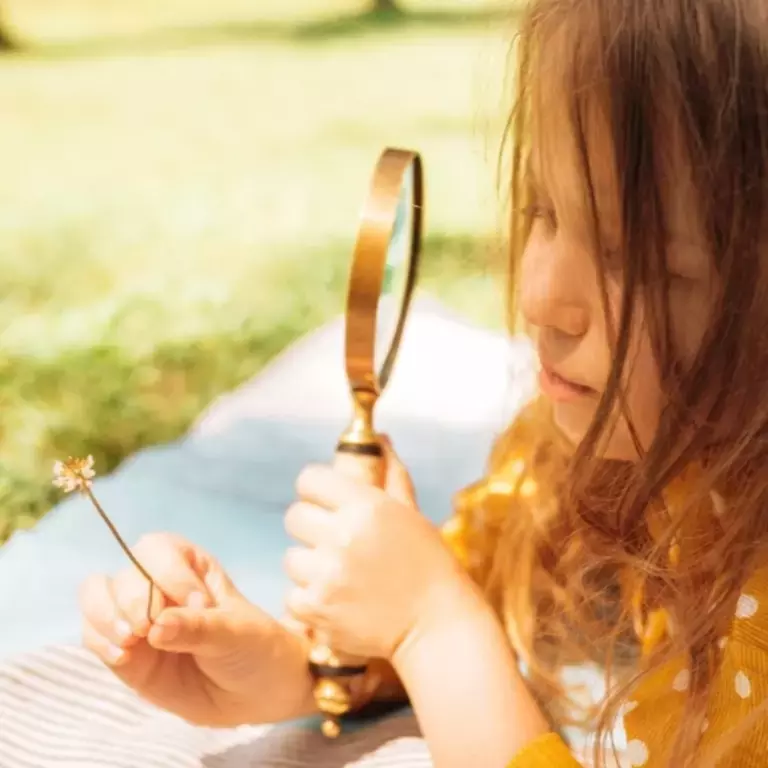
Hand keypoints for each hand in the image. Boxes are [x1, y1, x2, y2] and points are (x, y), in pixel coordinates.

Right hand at [79, 533, 312, 726]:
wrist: (256, 692)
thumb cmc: (254, 647)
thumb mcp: (236, 634)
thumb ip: (198, 628)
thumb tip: (157, 627)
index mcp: (190, 565)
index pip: (159, 549)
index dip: (169, 573)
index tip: (197, 605)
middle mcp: (158, 584)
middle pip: (125, 572)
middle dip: (134, 599)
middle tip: (152, 629)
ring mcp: (138, 617)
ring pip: (97, 596)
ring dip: (106, 616)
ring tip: (131, 641)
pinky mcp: (125, 652)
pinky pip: (94, 635)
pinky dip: (100, 641)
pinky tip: (123, 657)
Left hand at [283, 441, 477, 662]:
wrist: (436, 625)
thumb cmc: (429, 565)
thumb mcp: (412, 514)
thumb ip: (391, 474)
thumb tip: (380, 438)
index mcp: (366, 505)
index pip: (309, 479)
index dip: (317, 491)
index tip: (328, 504)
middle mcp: (342, 535)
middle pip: (294, 515)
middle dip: (311, 527)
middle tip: (334, 543)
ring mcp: (326, 574)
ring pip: (290, 557)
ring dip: (310, 566)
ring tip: (340, 576)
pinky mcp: (316, 608)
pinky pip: (291, 594)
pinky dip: (309, 599)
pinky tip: (336, 600)